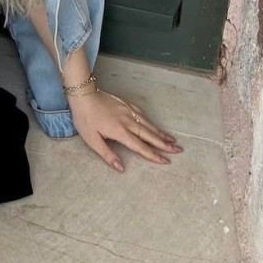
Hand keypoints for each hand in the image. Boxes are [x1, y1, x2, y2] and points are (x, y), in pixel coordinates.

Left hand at [69, 89, 183, 172]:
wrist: (83, 94)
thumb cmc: (85, 119)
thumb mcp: (92, 140)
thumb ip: (107, 154)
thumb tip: (121, 168)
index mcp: (121, 132)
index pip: (141, 147)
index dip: (154, 155)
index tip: (166, 161)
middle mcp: (128, 121)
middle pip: (150, 135)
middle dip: (165, 144)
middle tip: (179, 150)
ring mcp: (128, 111)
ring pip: (148, 124)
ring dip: (161, 133)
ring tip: (173, 140)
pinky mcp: (126, 104)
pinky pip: (142, 114)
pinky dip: (151, 121)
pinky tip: (155, 124)